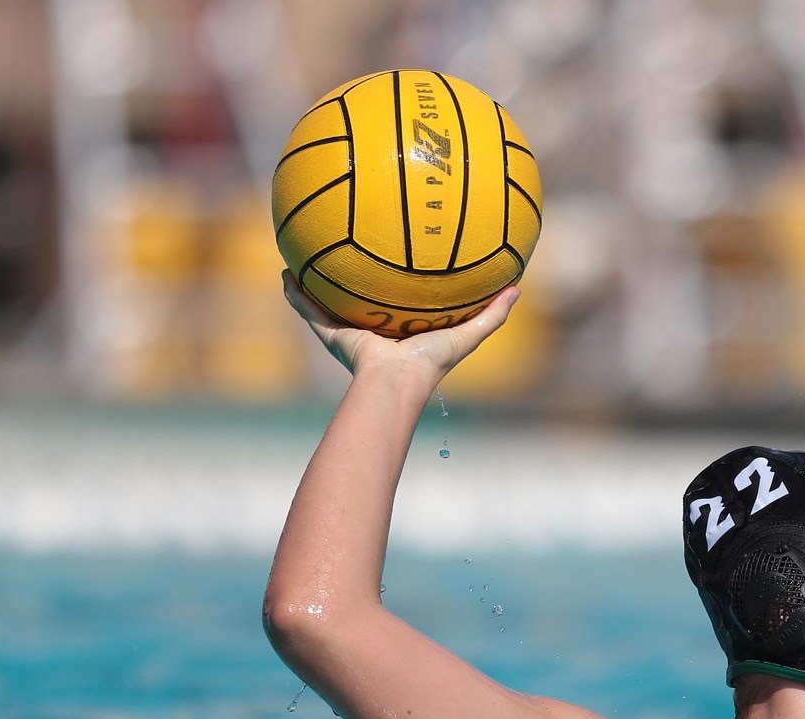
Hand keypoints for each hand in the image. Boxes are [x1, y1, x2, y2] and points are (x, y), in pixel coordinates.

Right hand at [281, 270, 518, 385]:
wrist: (396, 381)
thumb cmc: (433, 361)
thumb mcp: (470, 333)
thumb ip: (494, 314)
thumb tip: (519, 288)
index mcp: (403, 331)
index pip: (400, 305)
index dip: (398, 287)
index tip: (396, 262)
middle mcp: (373, 331)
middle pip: (361, 300)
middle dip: (356, 281)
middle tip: (350, 250)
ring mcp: (349, 333)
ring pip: (328, 303)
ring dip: (315, 283)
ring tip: (306, 256)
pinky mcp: (330, 335)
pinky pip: (307, 310)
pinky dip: (294, 295)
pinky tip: (285, 273)